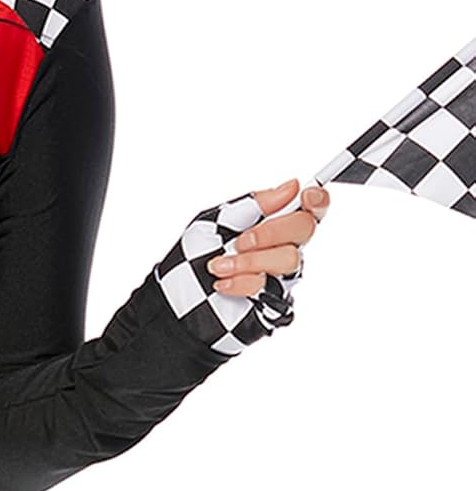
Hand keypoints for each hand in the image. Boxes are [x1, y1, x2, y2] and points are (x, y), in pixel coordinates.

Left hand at [152, 178, 329, 354]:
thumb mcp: (212, 223)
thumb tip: (291, 186)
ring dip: (249, 260)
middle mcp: (281, 249)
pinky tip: (221, 283)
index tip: (306, 195)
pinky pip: (271, 288)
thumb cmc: (191, 262)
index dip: (317, 199)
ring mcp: (279, 277)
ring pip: (290, 260)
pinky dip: (242, 283)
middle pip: (305, 229)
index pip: (308, 208)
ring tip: (218, 266)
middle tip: (239, 241)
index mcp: (271, 225)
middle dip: (271, 231)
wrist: (175, 304)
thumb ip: (250, 206)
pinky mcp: (272, 303)